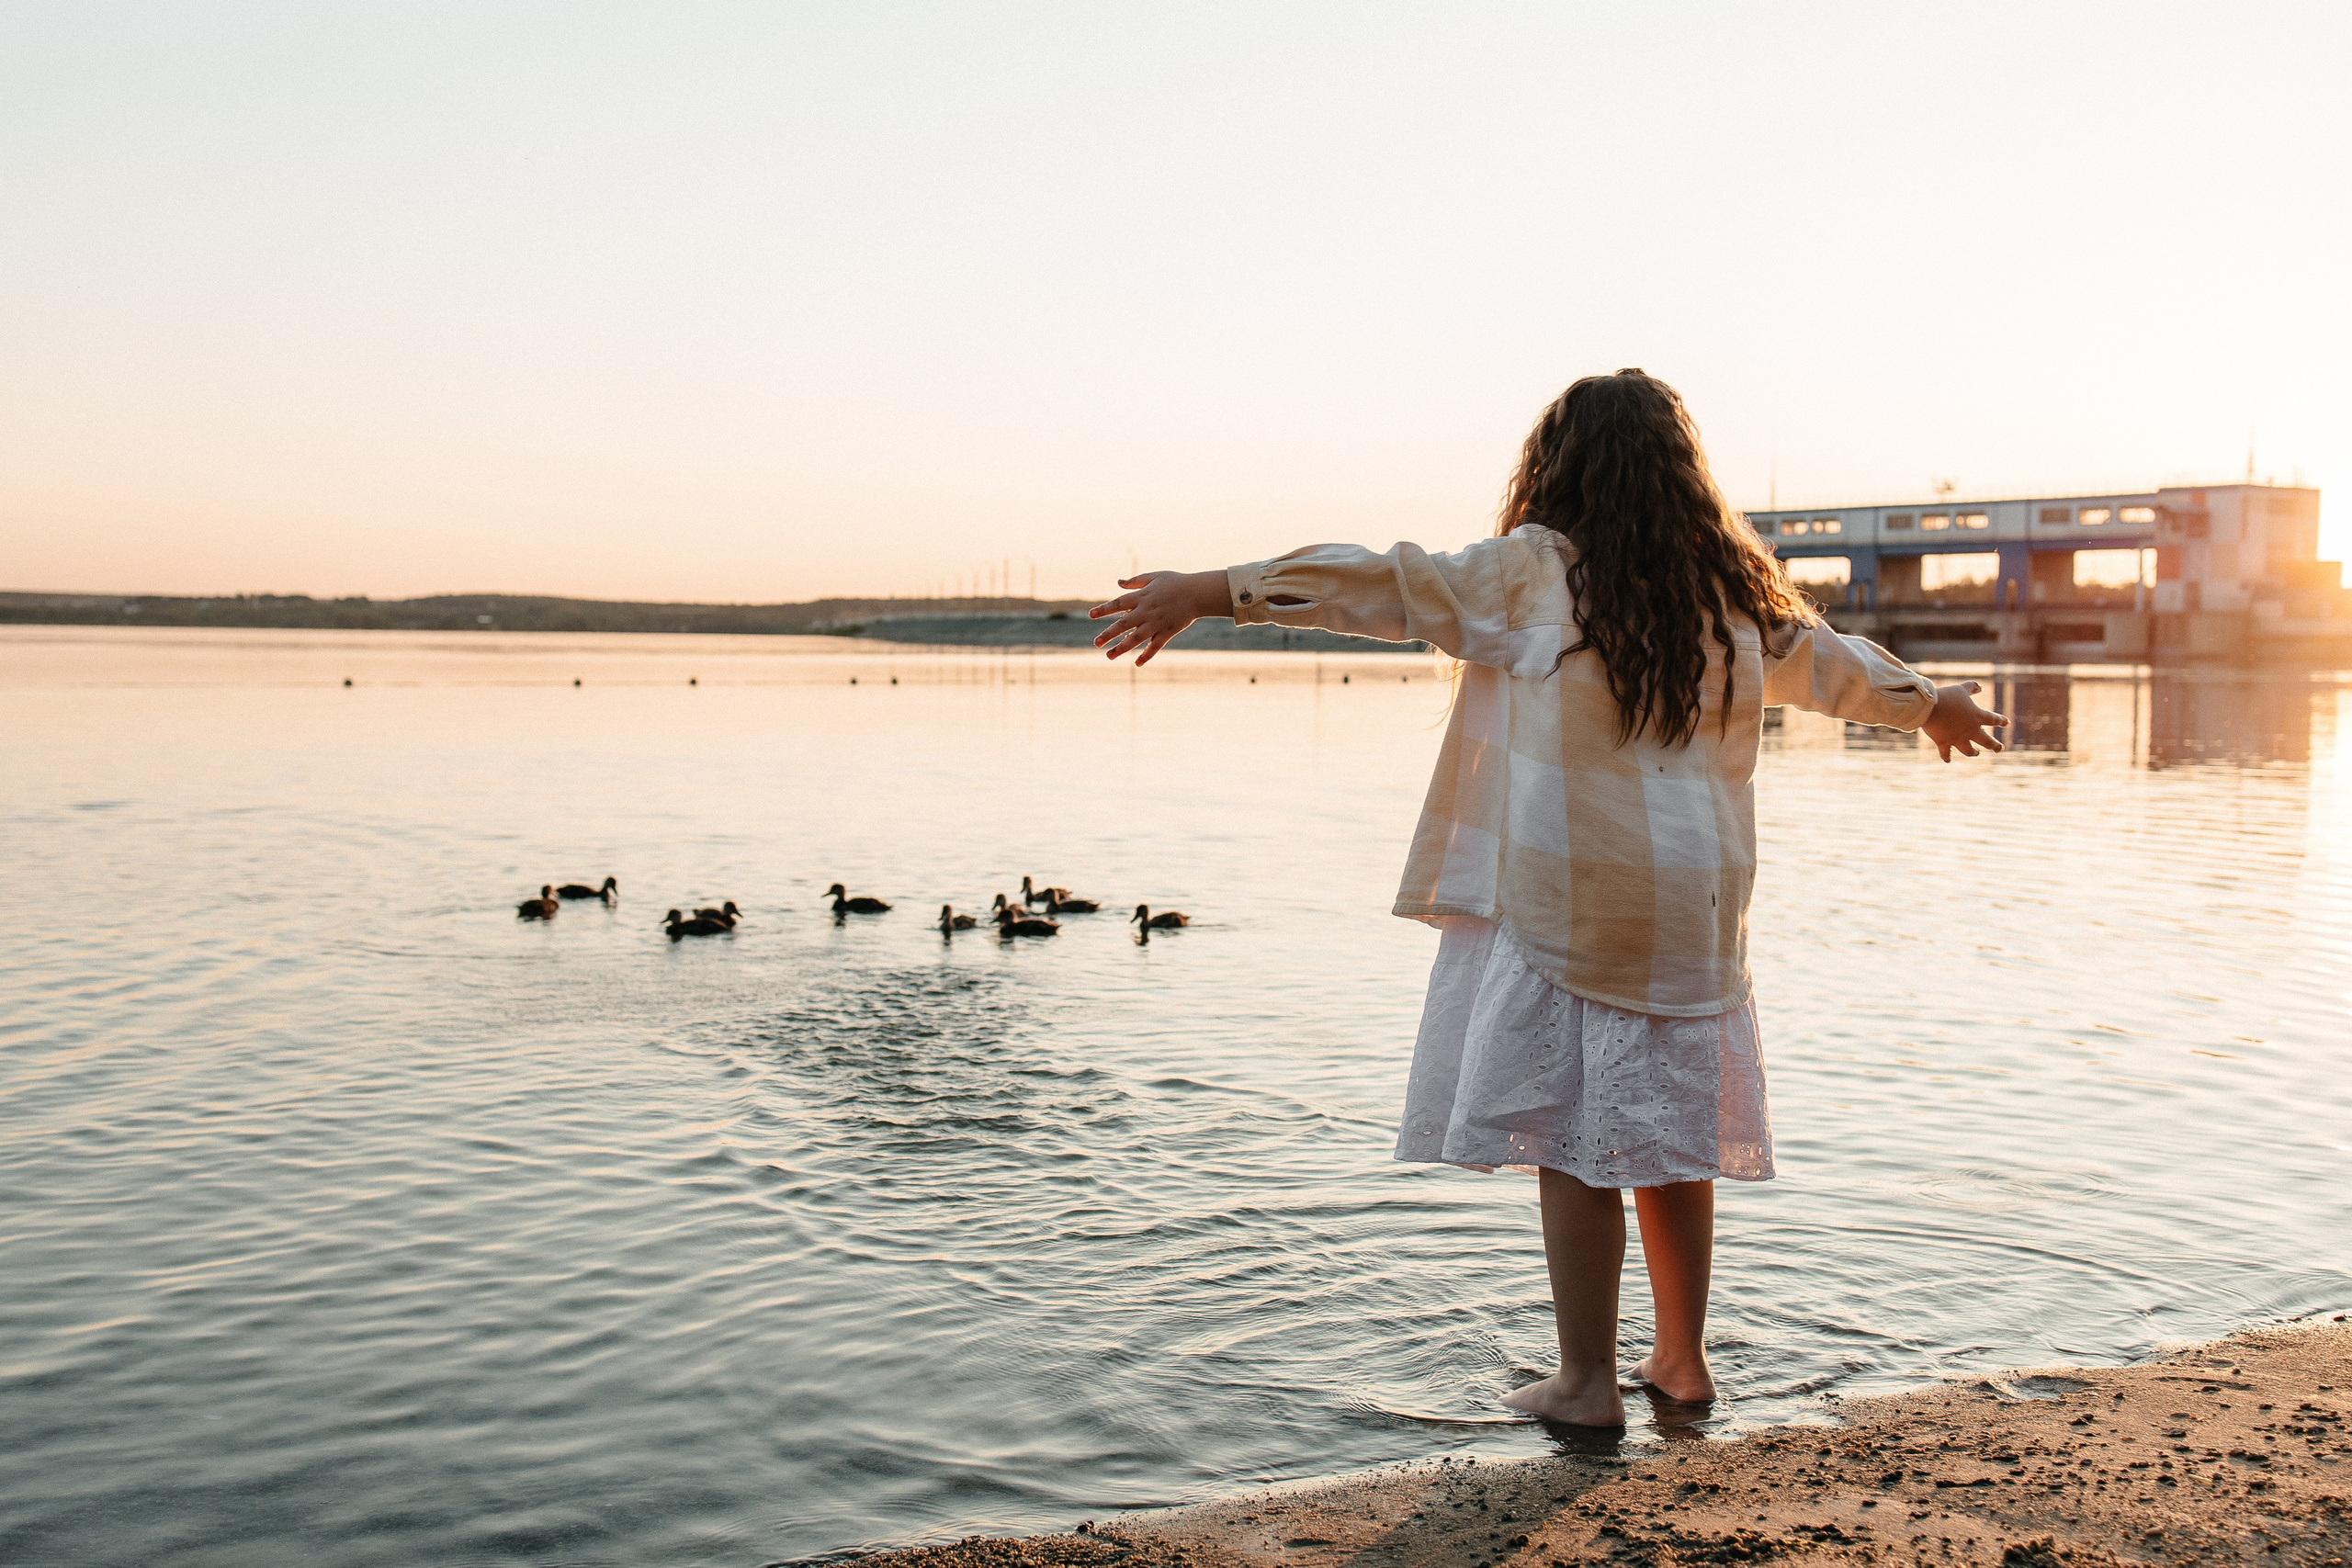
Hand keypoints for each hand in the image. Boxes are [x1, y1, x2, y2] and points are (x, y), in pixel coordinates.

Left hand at [1089, 570, 1230, 665]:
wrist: (1198, 593)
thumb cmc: (1176, 582)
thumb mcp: (1154, 577)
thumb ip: (1135, 581)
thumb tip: (1118, 582)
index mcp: (1142, 597)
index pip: (1118, 603)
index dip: (1104, 609)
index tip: (1091, 615)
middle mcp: (1147, 611)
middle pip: (1123, 624)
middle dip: (1108, 634)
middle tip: (1096, 643)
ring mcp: (1157, 623)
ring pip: (1136, 638)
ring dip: (1122, 648)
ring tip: (1109, 656)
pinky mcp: (1167, 632)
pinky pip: (1155, 646)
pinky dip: (1146, 655)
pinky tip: (1137, 663)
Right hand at [1922, 680, 2007, 761]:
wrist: (1929, 707)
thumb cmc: (1946, 696)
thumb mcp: (1961, 689)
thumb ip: (1972, 687)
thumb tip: (1980, 687)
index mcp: (1977, 716)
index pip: (1994, 719)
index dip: (2001, 721)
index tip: (2006, 723)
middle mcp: (1970, 730)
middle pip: (1987, 741)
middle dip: (1994, 745)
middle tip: (1999, 749)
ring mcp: (1957, 738)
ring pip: (1969, 750)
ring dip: (1973, 752)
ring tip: (1976, 753)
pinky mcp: (1944, 743)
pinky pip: (1946, 753)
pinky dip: (1947, 757)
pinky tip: (1948, 760)